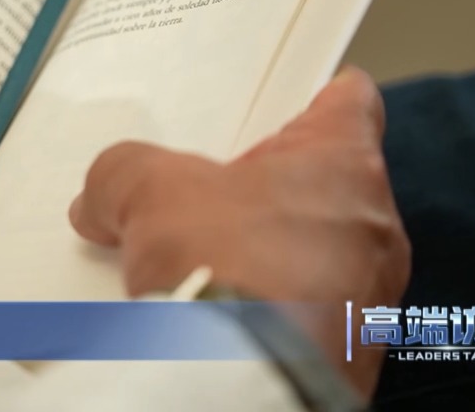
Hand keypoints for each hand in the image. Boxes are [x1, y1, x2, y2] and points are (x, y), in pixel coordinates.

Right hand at [69, 67, 410, 395]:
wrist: (243, 380)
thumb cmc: (225, 269)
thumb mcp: (148, 190)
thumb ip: (123, 174)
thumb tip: (100, 197)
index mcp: (344, 162)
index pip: (349, 102)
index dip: (314, 93)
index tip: (293, 94)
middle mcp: (374, 227)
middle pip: (322, 184)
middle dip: (264, 189)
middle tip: (207, 192)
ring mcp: (371, 297)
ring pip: (316, 253)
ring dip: (266, 255)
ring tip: (197, 265)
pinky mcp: (351, 354)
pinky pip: (309, 315)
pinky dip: (268, 310)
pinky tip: (214, 316)